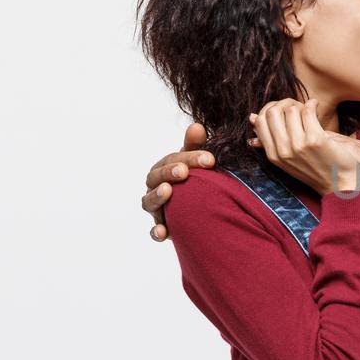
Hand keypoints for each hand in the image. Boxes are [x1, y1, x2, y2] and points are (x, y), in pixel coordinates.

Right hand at [143, 122, 214, 241]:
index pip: (173, 158)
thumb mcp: (198, 161)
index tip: (210, 159)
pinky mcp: (161, 226)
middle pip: (156, 177)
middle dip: (169, 172)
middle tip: (184, 171)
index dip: (190, 157)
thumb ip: (195, 146)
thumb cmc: (197, 178)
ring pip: (149, 201)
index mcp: (165, 167)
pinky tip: (163, 232)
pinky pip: (154, 230)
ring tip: (168, 191)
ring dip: (156, 196)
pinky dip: (156, 231)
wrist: (201, 206)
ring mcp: (156, 207)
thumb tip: (197, 126)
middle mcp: (156, 186)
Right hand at [248, 97, 359, 195]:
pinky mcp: (315, 139)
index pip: (261, 122)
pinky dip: (311, 104)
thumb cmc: (314, 168)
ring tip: (308, 109)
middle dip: (284, 105)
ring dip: (300, 105)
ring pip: (291, 110)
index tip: (283, 110)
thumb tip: (252, 117)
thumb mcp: (287, 158)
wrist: (339, 183)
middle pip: (272, 113)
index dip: (271, 110)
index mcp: (273, 155)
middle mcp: (283, 151)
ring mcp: (298, 145)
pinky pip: (307, 111)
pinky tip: (315, 105)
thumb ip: (270, 139)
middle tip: (297, 107)